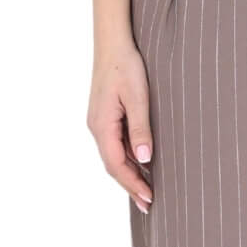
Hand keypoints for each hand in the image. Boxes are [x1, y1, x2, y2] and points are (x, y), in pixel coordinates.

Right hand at [87, 31, 155, 211]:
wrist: (112, 42)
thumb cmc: (126, 65)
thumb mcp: (138, 97)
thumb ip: (141, 128)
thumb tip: (145, 159)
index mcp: (102, 126)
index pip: (117, 165)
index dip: (133, 184)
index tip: (150, 198)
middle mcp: (96, 128)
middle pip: (113, 165)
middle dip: (131, 186)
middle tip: (150, 204)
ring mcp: (99, 122)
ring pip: (114, 156)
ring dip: (130, 174)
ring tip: (147, 191)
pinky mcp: (104, 116)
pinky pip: (115, 145)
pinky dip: (128, 159)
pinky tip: (141, 164)